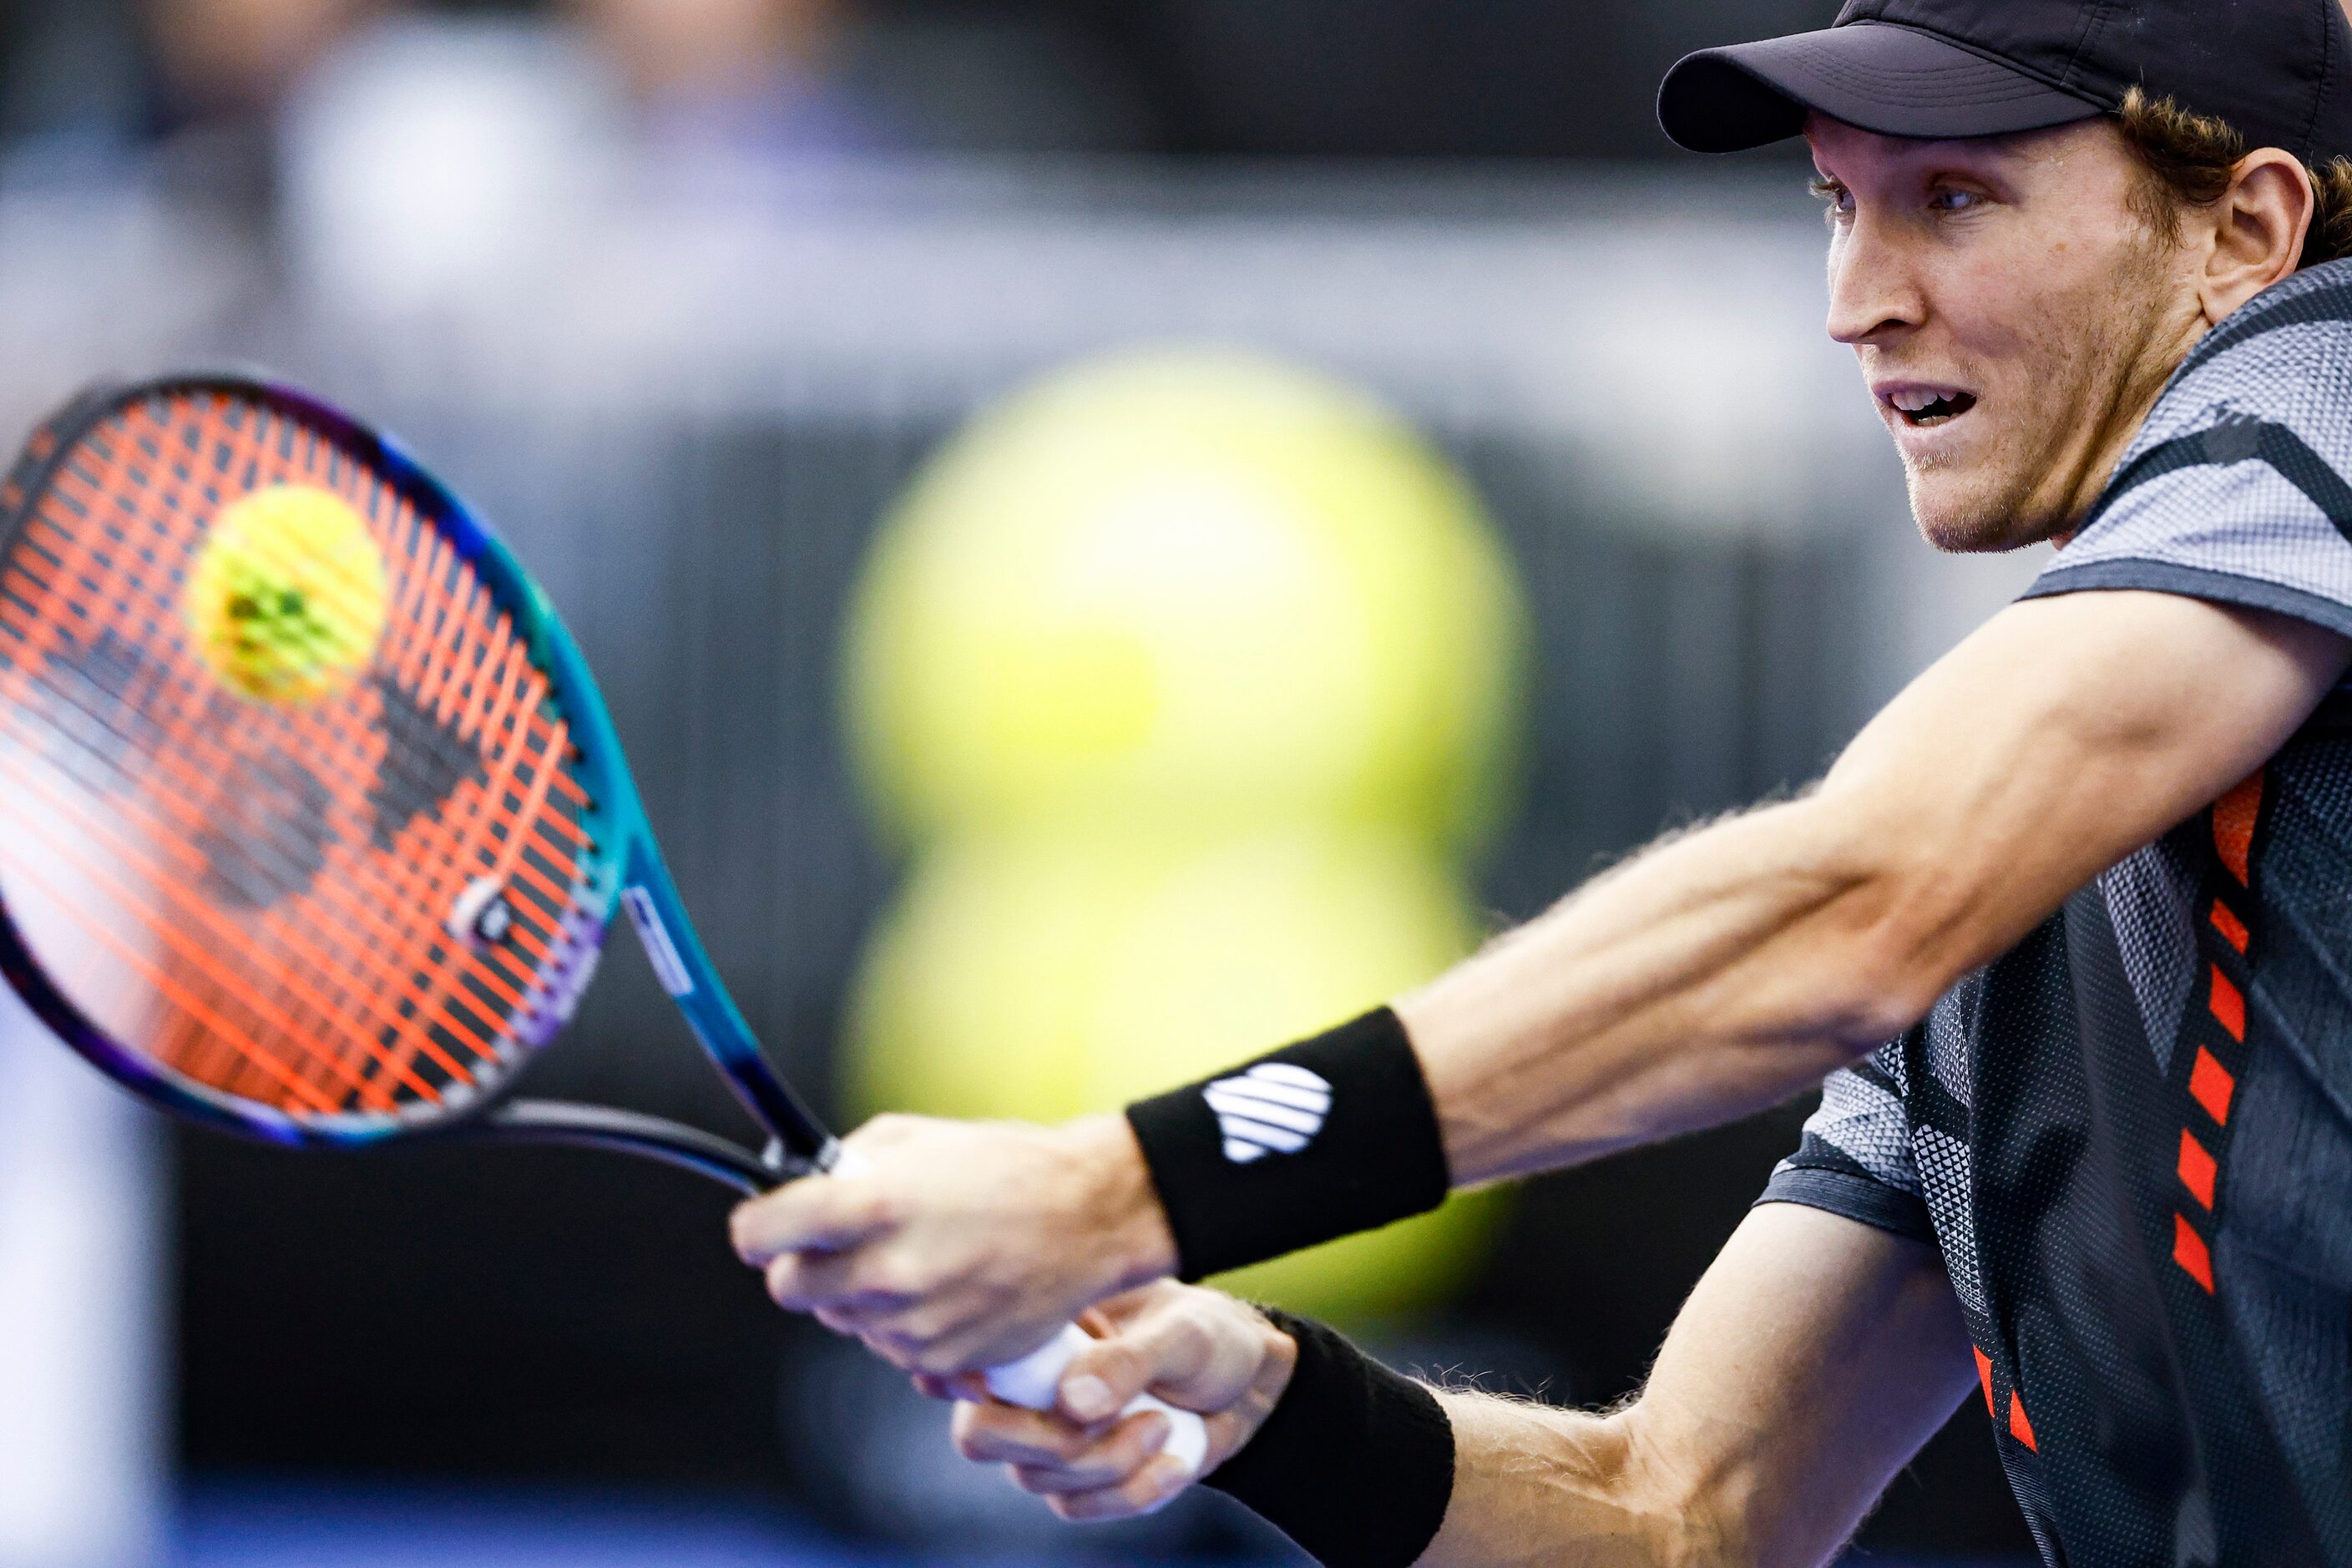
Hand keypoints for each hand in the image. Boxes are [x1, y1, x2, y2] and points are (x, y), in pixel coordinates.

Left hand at [729, 1112, 1179, 1373]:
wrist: (1090, 1218)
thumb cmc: (1008, 1166)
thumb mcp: (919, 1137)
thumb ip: (851, 1164)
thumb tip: (805, 1184)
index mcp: (872, 1206)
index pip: (759, 1235)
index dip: (756, 1228)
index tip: (763, 1227)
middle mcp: (885, 1271)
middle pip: (789, 1288)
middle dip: (804, 1264)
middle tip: (840, 1243)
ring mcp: (912, 1323)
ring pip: (842, 1319)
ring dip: (859, 1294)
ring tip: (917, 1258)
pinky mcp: (941, 1359)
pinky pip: (891, 1348)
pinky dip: (904, 1324)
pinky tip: (945, 1288)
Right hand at [941, 1283, 1296, 1520]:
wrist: (1248, 1385)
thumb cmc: (1208, 1337)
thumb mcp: (1182, 1334)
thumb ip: (1128, 1360)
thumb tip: (1072, 1402)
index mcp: (1037, 1329)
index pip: (962, 1357)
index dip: (957, 1378)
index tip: (991, 1386)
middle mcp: (1027, 1385)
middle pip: (979, 1435)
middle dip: (1045, 1440)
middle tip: (1105, 1419)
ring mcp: (1048, 1437)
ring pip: (1036, 1478)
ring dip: (1107, 1464)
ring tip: (1163, 1424)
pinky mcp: (1081, 1480)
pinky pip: (1078, 1507)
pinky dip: (1133, 1492)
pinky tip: (1174, 1462)